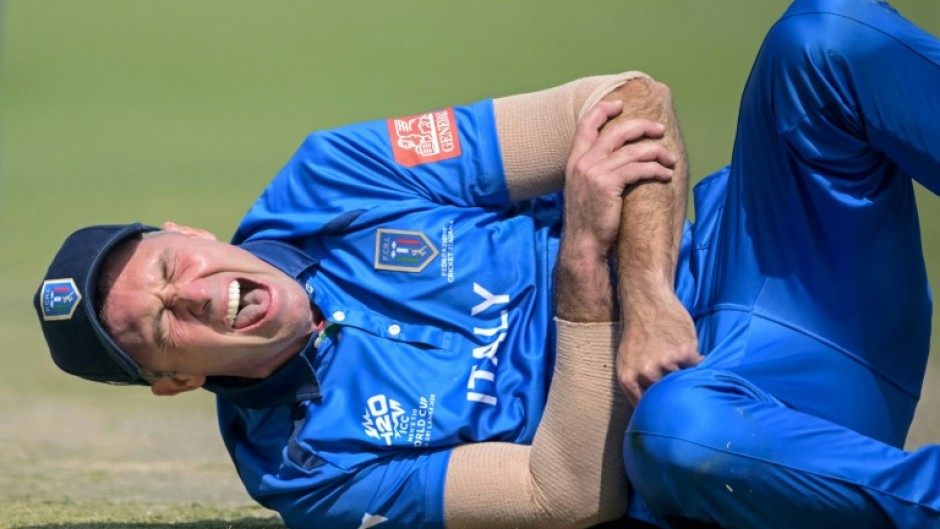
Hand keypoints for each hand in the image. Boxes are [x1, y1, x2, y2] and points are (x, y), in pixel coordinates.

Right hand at [563, 100, 675, 258]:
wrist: (583, 245)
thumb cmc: (588, 222)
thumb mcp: (583, 190)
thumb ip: (593, 171)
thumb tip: (615, 161)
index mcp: (574, 161)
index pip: (585, 125)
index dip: (603, 110)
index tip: (621, 104)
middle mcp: (583, 162)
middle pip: (617, 132)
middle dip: (642, 127)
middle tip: (660, 130)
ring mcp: (594, 172)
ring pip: (633, 150)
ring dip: (657, 152)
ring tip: (670, 159)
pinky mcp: (609, 184)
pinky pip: (639, 168)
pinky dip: (656, 169)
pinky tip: (665, 174)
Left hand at [617, 289, 699, 404]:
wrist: (648, 301)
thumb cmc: (637, 331)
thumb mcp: (627, 359)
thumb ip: (637, 383)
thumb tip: (651, 408)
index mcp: (627, 378)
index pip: (644, 407)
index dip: (657, 411)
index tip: (666, 413)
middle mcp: (646, 373)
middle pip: (667, 397)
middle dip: (674, 395)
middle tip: (680, 391)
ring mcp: (667, 363)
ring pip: (683, 383)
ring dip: (687, 378)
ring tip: (684, 367)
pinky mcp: (686, 353)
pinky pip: (697, 368)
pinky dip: (698, 365)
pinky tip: (694, 357)